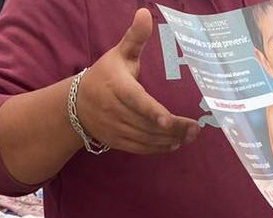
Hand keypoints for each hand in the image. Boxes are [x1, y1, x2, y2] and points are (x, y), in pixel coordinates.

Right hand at [75, 9, 201, 154]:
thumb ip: (135, 37)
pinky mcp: (116, 141)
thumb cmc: (105, 75)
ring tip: (190, 136)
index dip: (152, 112)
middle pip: (146, 123)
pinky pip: (139, 148)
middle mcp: (113, 110)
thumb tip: (145, 13)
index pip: (136, 101)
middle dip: (172, 129)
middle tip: (196, 129)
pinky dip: (157, 149)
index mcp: (116, 86)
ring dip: (169, 140)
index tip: (169, 119)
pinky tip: (174, 144)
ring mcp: (114, 128)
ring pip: (144, 138)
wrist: (76, 105)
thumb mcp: (119, 54)